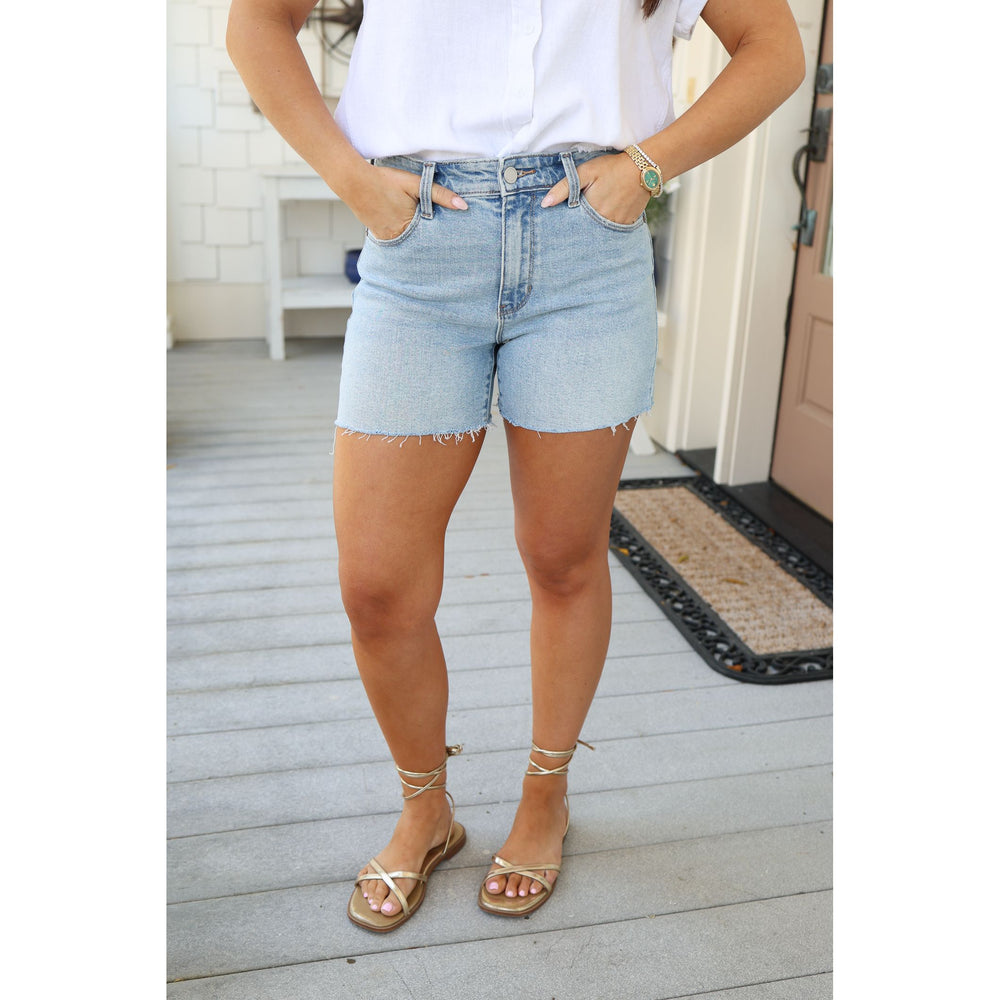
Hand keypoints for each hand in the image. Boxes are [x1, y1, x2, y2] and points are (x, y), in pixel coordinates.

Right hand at [345, 164, 467, 241]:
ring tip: (427, 245)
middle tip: (444, 250)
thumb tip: (463, 206)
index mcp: (410, 226)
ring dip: (416, 243)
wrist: (353, 181)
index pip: (432, 239)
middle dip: (430, 245)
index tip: (452, 244)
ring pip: (408, 245)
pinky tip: (408, 236)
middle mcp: (398, 237)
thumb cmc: (385, 181)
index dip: (441, 240)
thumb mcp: (415, 184)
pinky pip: (396, 242)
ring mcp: (387, 239)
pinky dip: (403, 239)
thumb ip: (439, 195)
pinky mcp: (379, 237)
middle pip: (420, 245)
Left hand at [541, 153, 649, 225]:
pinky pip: (613, 231)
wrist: (644, 167)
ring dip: (594, 228)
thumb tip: (545, 204)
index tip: (563, 224)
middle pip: (586, 231)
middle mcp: (604, 222)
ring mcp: (617, 225)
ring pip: (600, 232)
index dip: (567, 225)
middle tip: (580, 220)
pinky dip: (607, 227)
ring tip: (593, 218)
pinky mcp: (627, 224)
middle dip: (580, 228)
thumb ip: (564, 187)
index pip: (573, 226)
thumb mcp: (585, 172)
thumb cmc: (612, 167)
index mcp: (591, 210)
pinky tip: (606, 218)